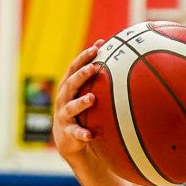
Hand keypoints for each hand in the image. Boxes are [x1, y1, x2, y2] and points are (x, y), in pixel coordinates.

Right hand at [51, 44, 104, 165]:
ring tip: (92, 98)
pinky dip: (81, 133)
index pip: (74, 68)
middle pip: (71, 83)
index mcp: (68, 87)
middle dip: (81, 75)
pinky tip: (89, 135)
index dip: (84, 57)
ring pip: (71, 107)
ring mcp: (64, 115)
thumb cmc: (81, 111)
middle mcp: (64, 98)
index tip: (97, 47)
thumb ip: (97, 80)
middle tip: (94, 68)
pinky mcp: (68, 132)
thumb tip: (122, 58)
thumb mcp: (85, 93)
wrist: (67, 139)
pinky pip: (75, 132)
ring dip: (81, 102)